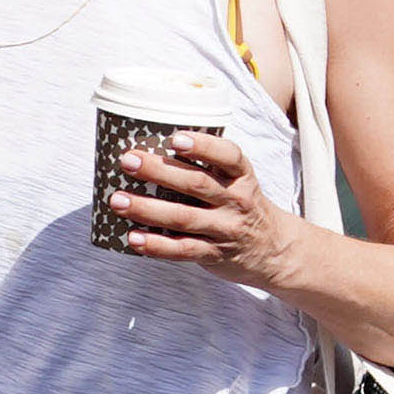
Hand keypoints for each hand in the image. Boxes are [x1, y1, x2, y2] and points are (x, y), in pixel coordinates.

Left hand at [109, 128, 308, 293]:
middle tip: (128, 161)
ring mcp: (225, 229)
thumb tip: (153, 151)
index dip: (203, 146)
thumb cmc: (243, 207)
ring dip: (148, 209)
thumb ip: (208, 168)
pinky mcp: (214, 254)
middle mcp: (236, 201)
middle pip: (197, 184)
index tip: (176, 139)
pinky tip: (134, 238)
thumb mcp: (238, 182)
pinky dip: (156, 245)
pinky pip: (182, 250)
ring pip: (184, 218)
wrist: (274, 249)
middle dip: (159, 171)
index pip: (228, 156)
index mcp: (241, 177)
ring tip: (118, 200)